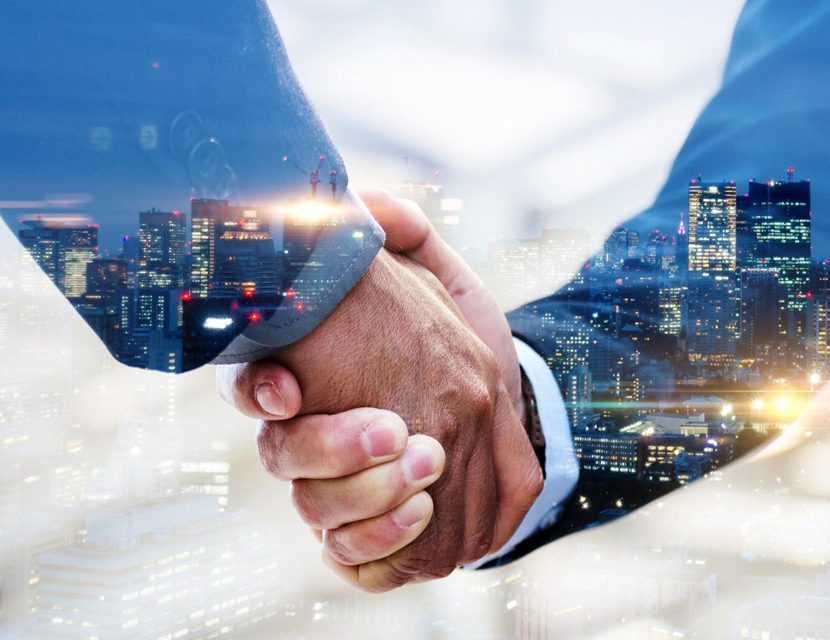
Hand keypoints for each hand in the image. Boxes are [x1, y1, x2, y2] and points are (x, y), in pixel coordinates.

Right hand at [217, 192, 541, 590]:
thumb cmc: (466, 345)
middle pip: (280, 458)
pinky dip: (381, 543)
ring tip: (429, 463)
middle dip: (331, 450)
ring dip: (366, 496)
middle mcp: (313, 437)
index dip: (256, 391)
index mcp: (312, 377)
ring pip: (313, 512)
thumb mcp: (446, 283)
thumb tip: (365, 200)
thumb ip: (407, 236)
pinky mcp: (366, 536)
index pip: (250, 384)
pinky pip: (348, 559)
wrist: (510, 414)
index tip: (290, 392)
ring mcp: (337, 489)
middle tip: (392, 429)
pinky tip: (423, 512)